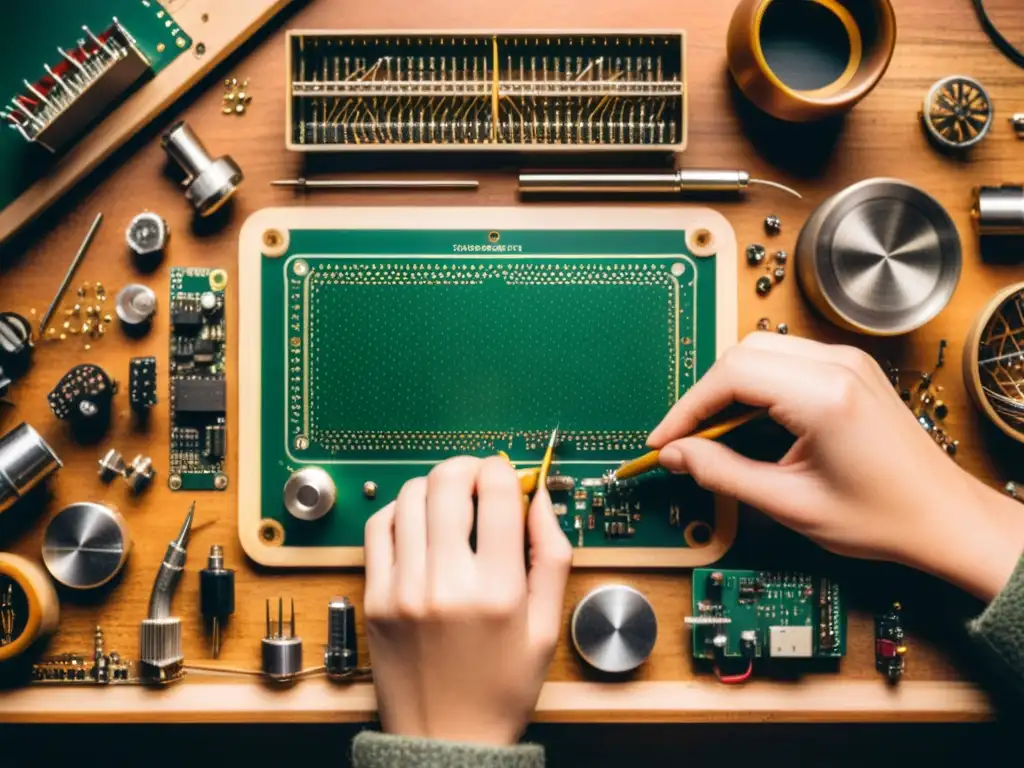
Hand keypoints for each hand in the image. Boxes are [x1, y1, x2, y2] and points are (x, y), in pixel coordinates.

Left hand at [363, 456, 571, 744]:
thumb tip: (539, 497)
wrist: (447, 740)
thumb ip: (551, 555)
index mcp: (497, 590)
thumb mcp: (547, 626)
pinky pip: (379, 528)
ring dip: (434, 487)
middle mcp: (446, 583)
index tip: (507, 477)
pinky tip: (419, 526)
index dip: (504, 470)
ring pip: (409, 496)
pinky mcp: (375, 598)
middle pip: (447, 482)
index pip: (496, 491)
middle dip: (467, 467)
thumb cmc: (502, 687)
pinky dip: (400, 513)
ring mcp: (403, 589)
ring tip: (449, 505)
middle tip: (477, 480)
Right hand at [647, 333, 1023, 601]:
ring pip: (761, 350)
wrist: (943, 518)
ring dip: (729, 386)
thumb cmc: (882, 517)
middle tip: (687, 439)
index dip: (687, 408)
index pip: (731, 375)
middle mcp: (837, 366)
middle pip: (742, 353)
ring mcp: (847, 362)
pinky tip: (749, 422)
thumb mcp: (790, 504)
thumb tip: (677, 455)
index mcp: (825, 396)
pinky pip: (785, 359)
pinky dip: (756, 384)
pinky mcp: (849, 369)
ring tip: (714, 433)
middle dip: (705, 394)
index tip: (665, 440)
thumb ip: (723, 473)